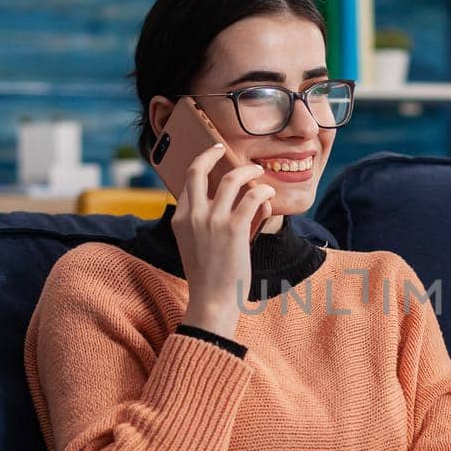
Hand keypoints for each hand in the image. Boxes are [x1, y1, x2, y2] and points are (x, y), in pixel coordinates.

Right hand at [173, 142, 274, 337]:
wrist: (212, 300)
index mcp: (180, 219)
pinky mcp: (233, 228)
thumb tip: (231, 200)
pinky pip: (252, 197)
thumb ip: (204, 223)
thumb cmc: (209, 276)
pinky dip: (264, 191)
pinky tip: (269, 193)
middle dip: (211, 153)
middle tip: (223, 149)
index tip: (212, 158)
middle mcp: (193, 215)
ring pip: (232, 179)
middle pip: (198, 170)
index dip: (201, 165)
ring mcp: (212, 220)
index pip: (187, 183)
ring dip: (249, 172)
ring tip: (259, 172)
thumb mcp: (196, 245)